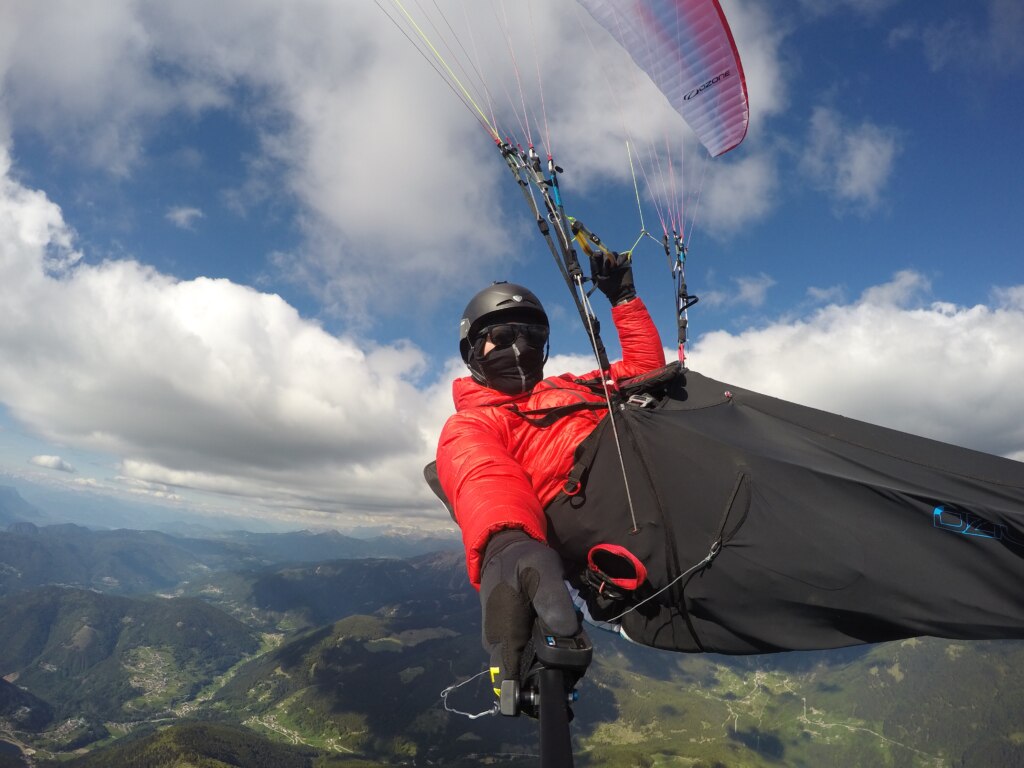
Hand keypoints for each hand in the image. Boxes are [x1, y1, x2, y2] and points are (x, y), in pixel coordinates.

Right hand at [479, 530, 578, 693]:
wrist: (504, 550)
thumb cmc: (522, 561)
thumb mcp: (542, 571)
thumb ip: (553, 601)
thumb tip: (564, 633)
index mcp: (502, 635)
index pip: (511, 685)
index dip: (536, 692)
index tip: (562, 680)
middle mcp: (498, 647)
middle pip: (525, 681)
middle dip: (554, 673)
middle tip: (575, 652)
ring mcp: (502, 644)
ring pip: (529, 669)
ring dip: (552, 660)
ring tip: (569, 636)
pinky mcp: (509, 639)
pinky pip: (528, 656)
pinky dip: (547, 650)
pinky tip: (558, 631)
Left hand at [591, 251, 635, 304]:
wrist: (620, 293)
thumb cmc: (607, 287)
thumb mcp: (596, 277)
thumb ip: (594, 265)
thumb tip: (596, 253)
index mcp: (599, 265)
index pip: (597, 254)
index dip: (597, 254)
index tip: (599, 256)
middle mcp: (607, 262)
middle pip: (605, 253)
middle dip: (605, 262)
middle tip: (607, 272)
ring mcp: (617, 261)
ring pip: (614, 253)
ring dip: (613, 260)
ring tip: (614, 269)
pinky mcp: (625, 262)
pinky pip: (623, 255)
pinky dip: (621, 259)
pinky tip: (619, 265)